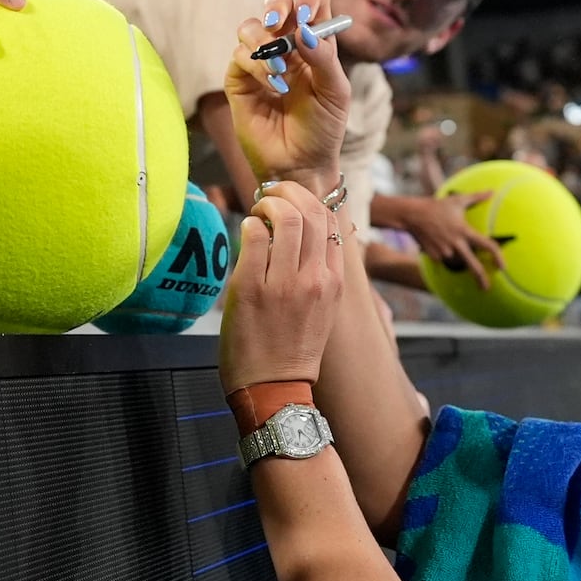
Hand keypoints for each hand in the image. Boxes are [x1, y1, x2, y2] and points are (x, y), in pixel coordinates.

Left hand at [218, 181, 345, 396]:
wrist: (275, 388)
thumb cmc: (293, 351)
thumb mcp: (322, 309)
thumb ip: (319, 274)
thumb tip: (307, 240)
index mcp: (335, 282)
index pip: (332, 222)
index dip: (311, 201)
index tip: (293, 201)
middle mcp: (316, 278)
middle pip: (312, 211)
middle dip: (289, 191)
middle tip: (271, 194)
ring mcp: (285, 283)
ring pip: (286, 217)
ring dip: (268, 204)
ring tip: (257, 211)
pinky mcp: (253, 288)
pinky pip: (254, 237)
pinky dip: (249, 224)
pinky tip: (246, 231)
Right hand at [225, 0, 349, 191]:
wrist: (301, 163)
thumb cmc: (323, 129)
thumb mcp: (335, 93)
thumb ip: (324, 58)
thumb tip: (304, 30)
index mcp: (315, 43)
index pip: (311, 1)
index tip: (307, 12)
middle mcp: (287, 46)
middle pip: (276, 4)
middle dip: (276, 6)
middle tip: (279, 22)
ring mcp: (261, 60)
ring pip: (250, 27)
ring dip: (264, 43)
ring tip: (281, 71)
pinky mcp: (240, 79)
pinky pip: (240, 56)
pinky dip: (256, 66)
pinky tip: (273, 87)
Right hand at [403, 193, 506, 289]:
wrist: (413, 215)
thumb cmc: (437, 206)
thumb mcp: (458, 200)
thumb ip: (477, 197)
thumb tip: (492, 191)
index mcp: (464, 231)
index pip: (487, 245)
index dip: (497, 256)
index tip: (503, 267)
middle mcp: (456, 244)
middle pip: (472, 265)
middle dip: (480, 278)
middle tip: (486, 288)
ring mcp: (444, 251)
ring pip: (455, 259)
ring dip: (455, 254)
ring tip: (445, 239)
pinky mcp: (434, 256)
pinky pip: (443, 258)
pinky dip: (443, 253)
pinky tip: (436, 241)